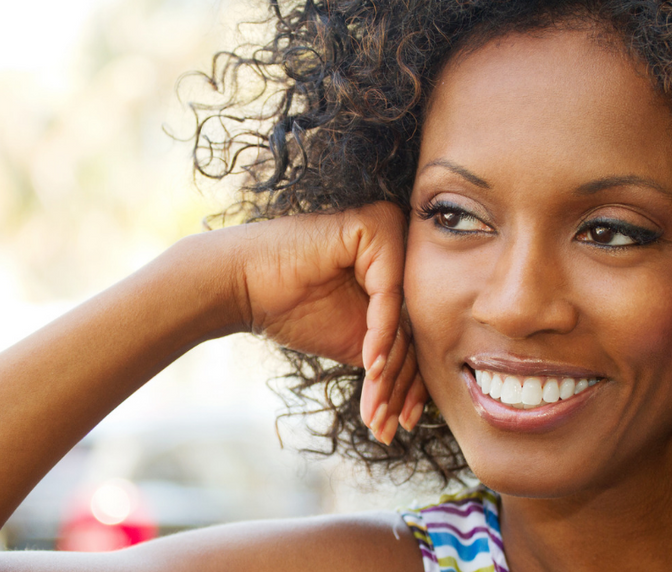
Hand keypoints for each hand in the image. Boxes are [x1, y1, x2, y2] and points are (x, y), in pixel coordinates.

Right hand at [231, 202, 425, 443]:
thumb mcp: (355, 342)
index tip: (400, 425)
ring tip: (376, 413)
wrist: (242, 285)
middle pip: (410, 326)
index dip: (407, 384)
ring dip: (387, 372)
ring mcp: (393, 231)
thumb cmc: (292, 309)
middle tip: (387, 427)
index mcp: (399, 269)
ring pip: (402, 317)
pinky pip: (387, 295)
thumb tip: (428, 396)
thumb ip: (391, 355)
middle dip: (397, 385)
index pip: (412, 332)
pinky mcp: (377, 227)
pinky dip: (379, 336)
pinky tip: (370, 369)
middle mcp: (403, 244)